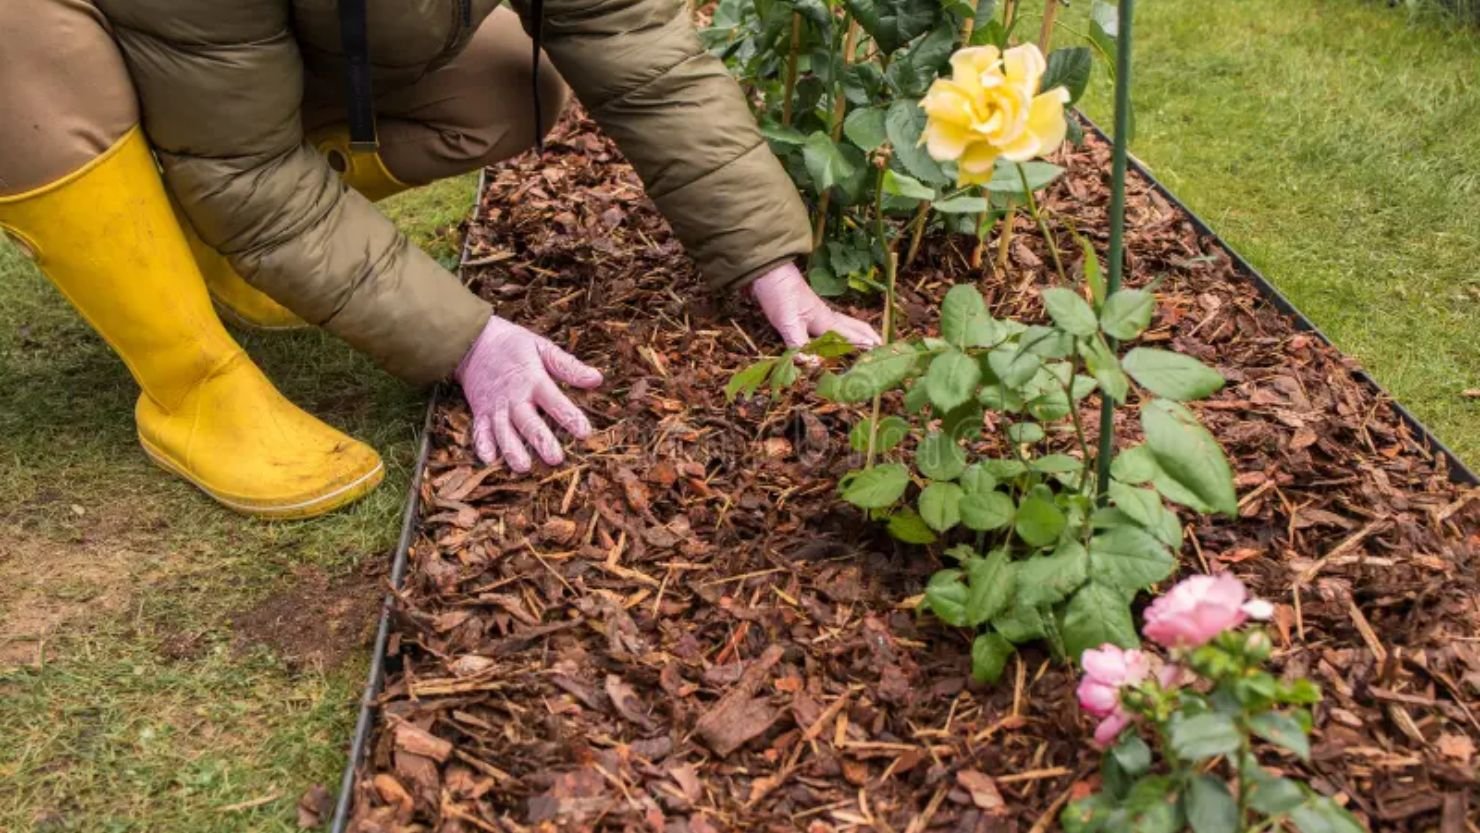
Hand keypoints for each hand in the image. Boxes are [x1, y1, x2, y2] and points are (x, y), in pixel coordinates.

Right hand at [455, 316, 602, 471]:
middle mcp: (514, 398)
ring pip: (503, 432)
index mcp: (533, 380)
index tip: (584, 432)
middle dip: (541, 440)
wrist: (473, 342)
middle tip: (555, 459)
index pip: (554, 401)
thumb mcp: (542, 348)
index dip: (569, 417)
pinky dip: (483, 445)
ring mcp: (495, 407)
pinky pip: (479, 432)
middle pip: (528, 422)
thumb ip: (568, 366)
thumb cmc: (514, 346)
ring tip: (523, 467)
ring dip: (512, 450)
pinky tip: (489, 460)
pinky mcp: (480, 414)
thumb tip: (597, 378)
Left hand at [749, 262, 881, 349]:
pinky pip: (834, 323)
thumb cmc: (779, 295)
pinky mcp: (809, 310)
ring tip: (868, 342)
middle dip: (869, 336)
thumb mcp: (787, 322)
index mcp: (826, 321)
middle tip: (883, 348)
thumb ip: (799, 344)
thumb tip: (813, 364)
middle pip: (855, 326)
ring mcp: (819, 312)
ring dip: (859, 332)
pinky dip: (844, 330)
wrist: (768, 271)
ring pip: (846, 323)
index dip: (865, 346)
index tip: (882, 354)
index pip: (851, 337)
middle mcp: (827, 316)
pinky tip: (837, 334)